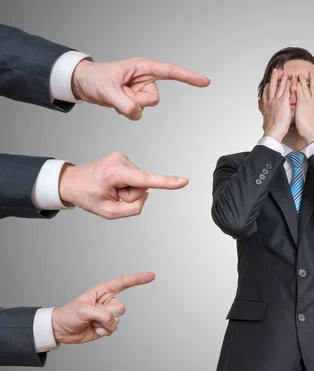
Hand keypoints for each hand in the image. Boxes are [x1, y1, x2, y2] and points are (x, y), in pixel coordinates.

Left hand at [52, 272, 154, 344]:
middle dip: (108, 314)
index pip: (123, 283)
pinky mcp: (107, 326)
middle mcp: (108, 301)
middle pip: (121, 308)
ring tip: (91, 322)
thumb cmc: (69, 314)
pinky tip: (93, 329)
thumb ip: (101, 313)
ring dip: (103, 324)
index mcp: (103, 291)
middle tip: (93, 316)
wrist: (62, 330)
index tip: (151, 276)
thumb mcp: (83, 310)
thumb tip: (112, 319)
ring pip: (118, 320)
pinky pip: (113, 330)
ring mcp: (108, 314)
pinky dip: (102, 331)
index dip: (138, 279)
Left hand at [58, 152, 188, 219]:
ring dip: (127, 191)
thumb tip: (145, 196)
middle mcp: (121, 161)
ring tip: (110, 189)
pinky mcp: (125, 160)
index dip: (167, 182)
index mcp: (114, 173)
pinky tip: (113, 184)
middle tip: (111, 195)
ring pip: (139, 184)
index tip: (184, 181)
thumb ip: (132, 209)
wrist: (72, 181)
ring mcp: (123, 158)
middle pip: (142, 187)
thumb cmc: (87, 196)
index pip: (146, 180)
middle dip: (130, 196)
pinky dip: (126, 185)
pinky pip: (135, 179)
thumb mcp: (108, 212)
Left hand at [72, 58, 209, 120]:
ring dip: (130, 107)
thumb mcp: (108, 90)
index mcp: (143, 67)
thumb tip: (137, 113)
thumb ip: (124, 103)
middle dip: (137, 102)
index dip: (189, 77)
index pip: (171, 72)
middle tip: (119, 94)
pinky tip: (117, 103)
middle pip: (154, 99)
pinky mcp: (136, 99)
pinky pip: (138, 113)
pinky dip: (126, 112)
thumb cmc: (95, 78)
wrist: (84, 83)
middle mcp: (145, 78)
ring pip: (146, 107)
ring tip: (116, 97)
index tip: (204, 82)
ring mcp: (141, 90)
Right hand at [261, 69, 291, 141]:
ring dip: (282, 79)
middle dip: (273, 78)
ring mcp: (277, 101)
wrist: (273, 132)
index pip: (266, 95)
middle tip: (274, 71)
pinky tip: (290, 80)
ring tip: (284, 73)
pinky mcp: (283, 102)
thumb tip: (267, 119)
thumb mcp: (266, 122)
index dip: (266, 88)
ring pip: (280, 87)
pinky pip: (286, 91)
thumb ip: (267, 118)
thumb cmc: (271, 130)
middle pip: (271, 87)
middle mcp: (271, 102)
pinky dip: (288, 85)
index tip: (267, 84)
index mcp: (267, 107)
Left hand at [294, 71, 313, 142]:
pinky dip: (298, 86)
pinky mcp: (302, 103)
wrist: (312, 132)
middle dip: (313, 78)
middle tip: (311, 72)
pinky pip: (300, 92)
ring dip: (303, 80)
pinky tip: (296, 82)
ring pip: (306, 88)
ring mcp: (308, 101)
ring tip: (301, 74)